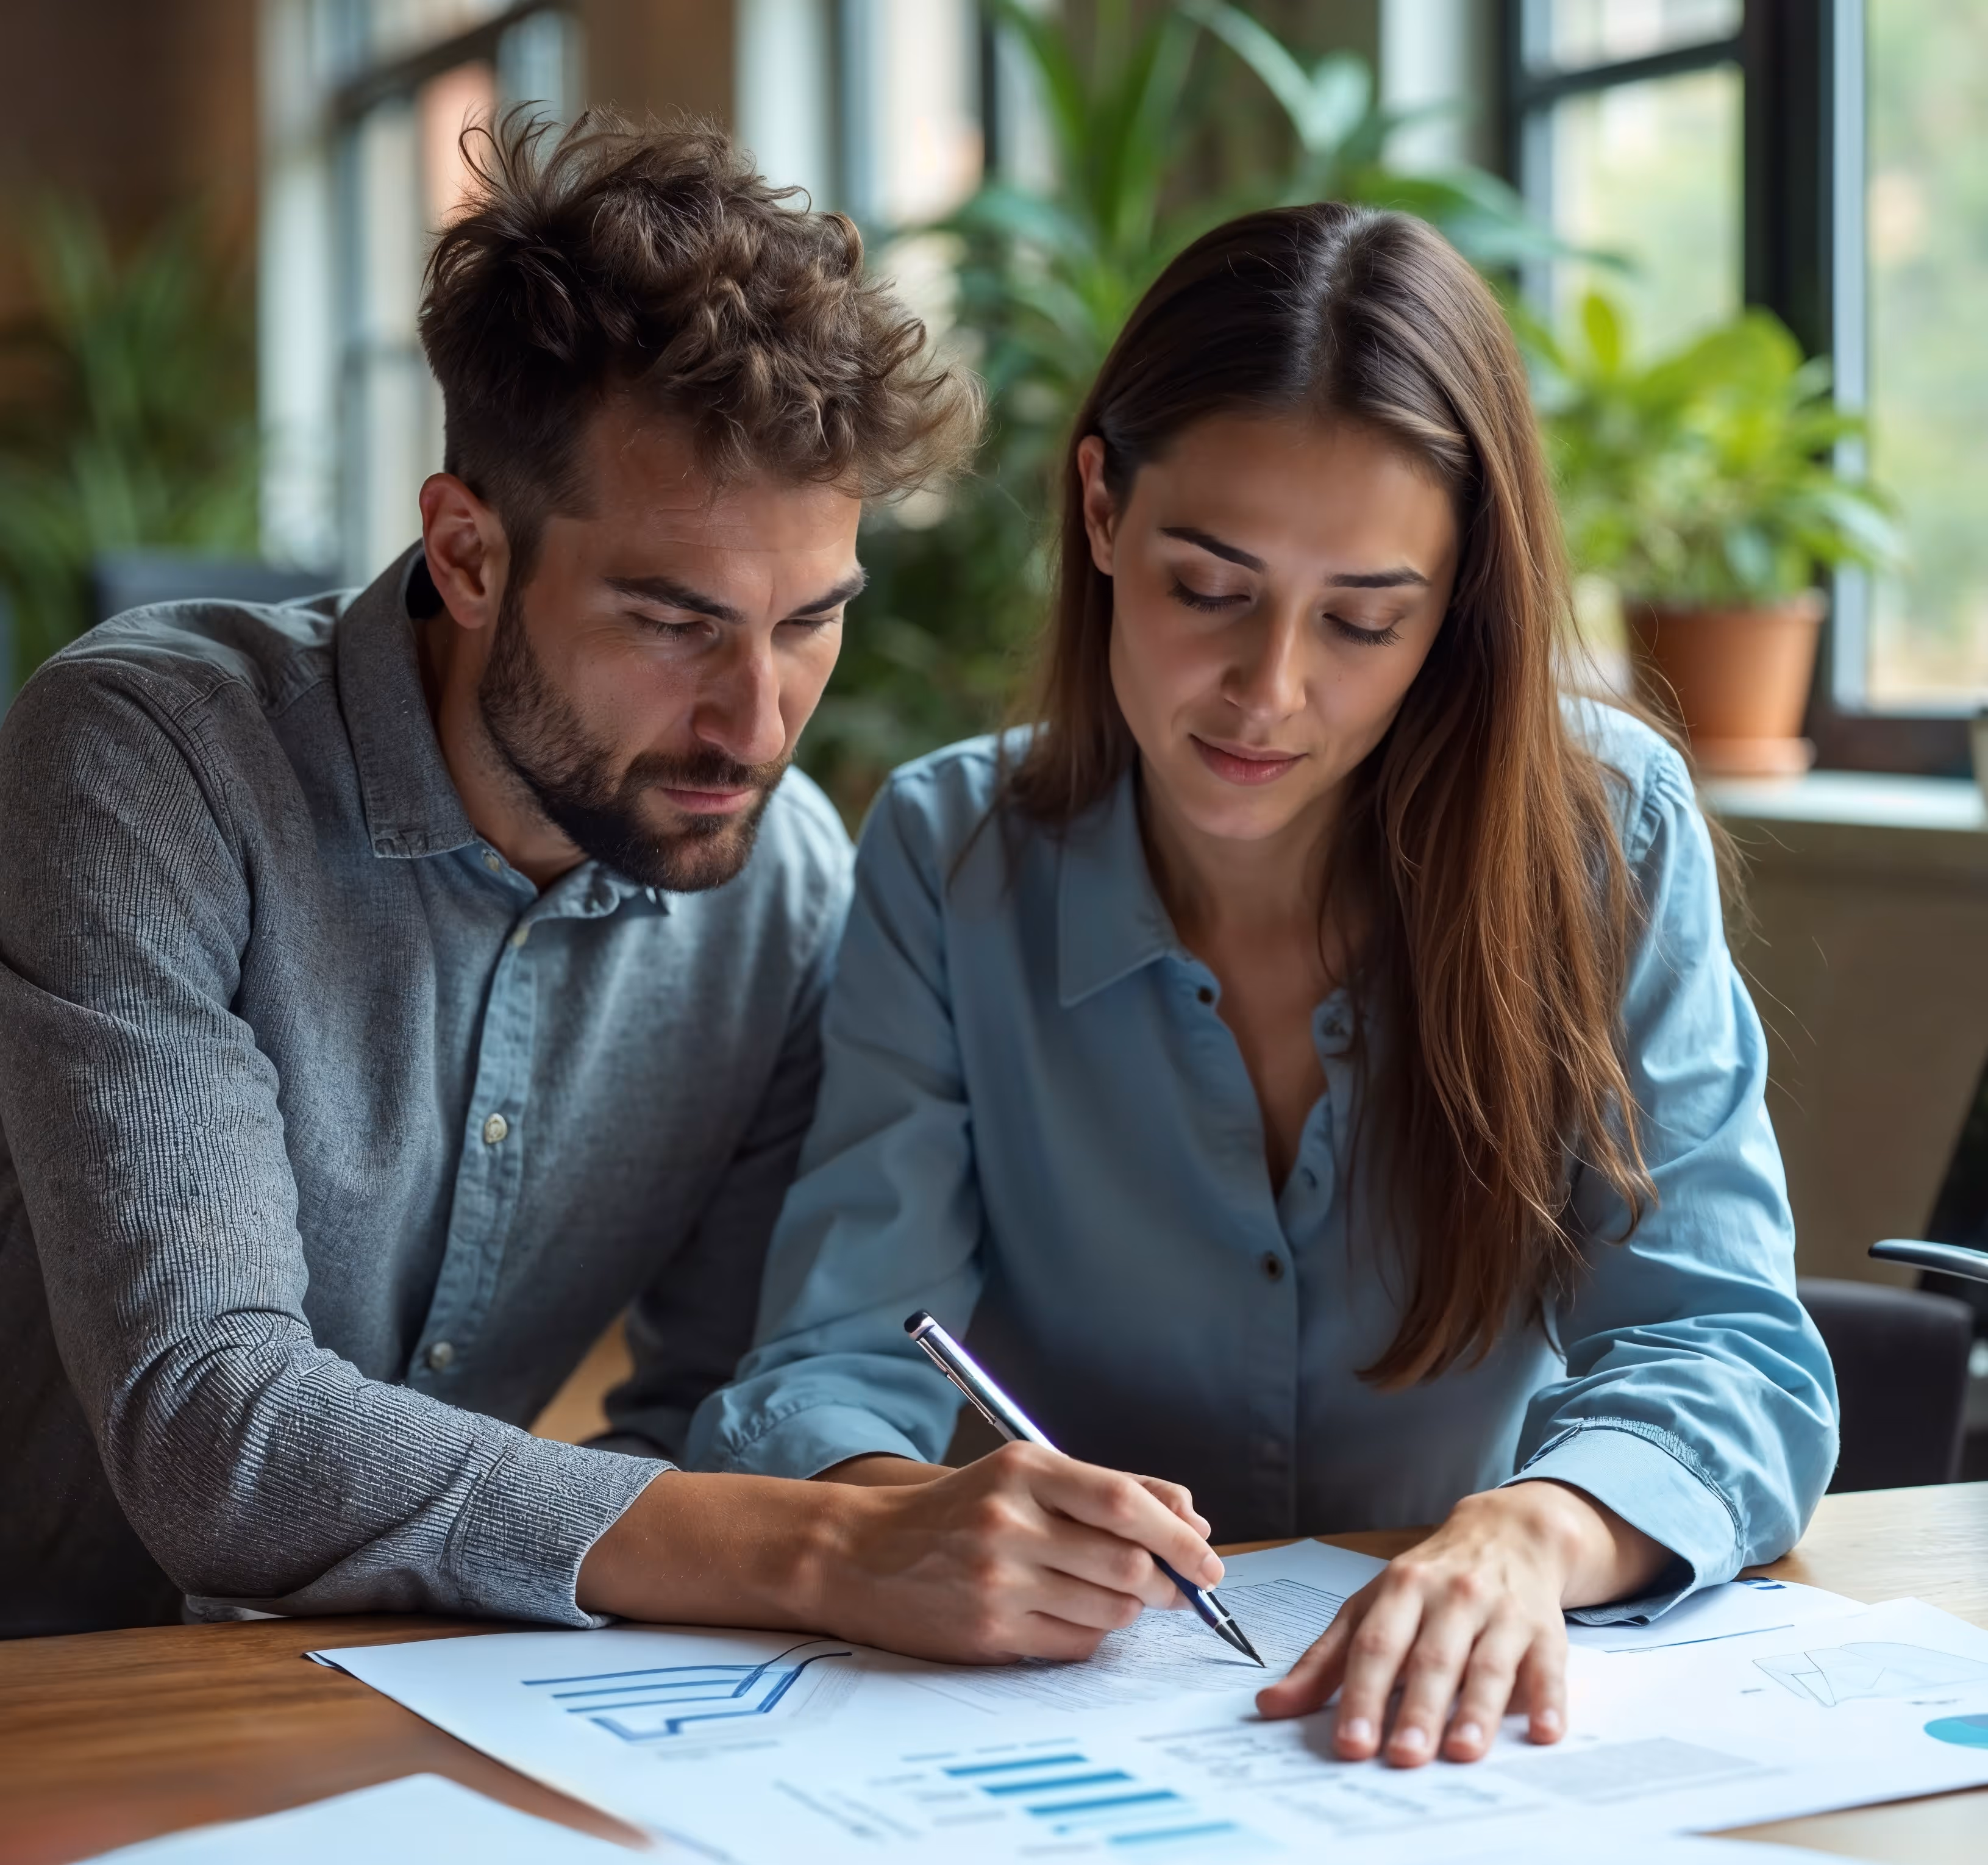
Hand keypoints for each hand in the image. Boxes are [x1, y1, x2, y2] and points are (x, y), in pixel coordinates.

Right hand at [813, 1441, 1221, 1663]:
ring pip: (1110, 1610)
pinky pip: (1076, 1644)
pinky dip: (1094, 1635)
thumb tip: (1191, 1515)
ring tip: (1117, 1597)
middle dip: (1170, 1582)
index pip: (1125, 1501)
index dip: (1179, 1533)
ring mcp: (997, 1580)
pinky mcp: (988, 1633)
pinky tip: (1075, 1616)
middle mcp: (1009, 1520)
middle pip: (1127, 1563)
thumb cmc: (955, 1512)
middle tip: (1181, 1588)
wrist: (860, 1554)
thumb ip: (1108, 1487)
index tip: (1209, 1555)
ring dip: (1132, 1610)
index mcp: (1024, 1469)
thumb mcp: (1023, 1476)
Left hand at [1256, 1480, 1668, 1766]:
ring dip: (1476, 1711)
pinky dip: (1548, 1700)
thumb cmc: (1429, 1581)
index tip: (1351, 1743)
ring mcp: (1502, 1612)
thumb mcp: (1371, 1606)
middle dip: (1417, 1710)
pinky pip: (1548, 1667)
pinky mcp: (1546, 1630)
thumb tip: (1271, 1707)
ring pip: (1488, 1665)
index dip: (1363, 1695)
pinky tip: (1543, 1731)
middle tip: (1404, 1757)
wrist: (1508, 1533)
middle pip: (1432, 1658)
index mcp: (1402, 1588)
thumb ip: (1325, 1660)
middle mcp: (1452, 1596)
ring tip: (1462, 1752)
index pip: (1377, 1645)